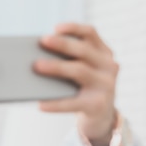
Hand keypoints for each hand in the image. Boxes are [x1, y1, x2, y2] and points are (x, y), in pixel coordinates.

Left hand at [34, 23, 119, 145]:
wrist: (101, 118)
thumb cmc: (83, 89)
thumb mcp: (81, 71)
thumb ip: (68, 61)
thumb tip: (36, 56)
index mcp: (103, 53)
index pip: (90, 33)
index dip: (73, 28)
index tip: (55, 28)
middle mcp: (109, 66)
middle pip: (83, 50)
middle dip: (62, 44)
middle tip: (42, 41)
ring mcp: (107, 85)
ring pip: (79, 71)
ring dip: (56, 67)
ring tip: (37, 66)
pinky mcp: (99, 105)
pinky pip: (73, 102)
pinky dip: (56, 104)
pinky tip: (40, 104)